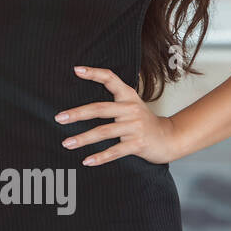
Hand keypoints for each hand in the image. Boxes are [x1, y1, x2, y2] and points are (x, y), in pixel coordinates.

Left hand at [55, 65, 183, 164]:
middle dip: (77, 114)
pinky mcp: (138, 144)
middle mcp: (130, 109)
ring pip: (104, 132)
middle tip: (59, 118)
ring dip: (83, 139)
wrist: (170, 138)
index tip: (76, 70)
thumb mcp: (131, 104)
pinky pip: (115, 151)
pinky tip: (86, 161)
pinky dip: (100, 157)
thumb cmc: (144, 121)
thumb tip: (87, 92)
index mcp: (128, 96)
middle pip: (99, 109)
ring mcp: (134, 127)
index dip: (94, 73)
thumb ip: (114, 97)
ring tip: (66, 143)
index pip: (110, 79)